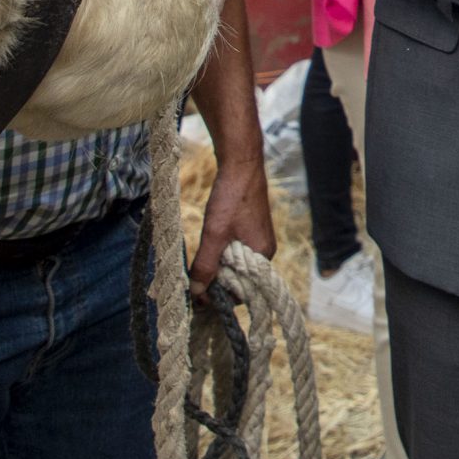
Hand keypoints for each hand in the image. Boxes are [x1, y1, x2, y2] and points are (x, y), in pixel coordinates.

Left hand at [190, 151, 277, 299]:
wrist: (241, 163)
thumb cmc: (232, 198)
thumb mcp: (214, 235)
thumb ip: (206, 266)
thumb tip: (196, 293)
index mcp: (262, 257)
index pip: (241, 291)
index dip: (218, 294)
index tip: (196, 295)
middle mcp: (264, 251)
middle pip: (238, 278)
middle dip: (217, 279)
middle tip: (194, 277)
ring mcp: (258, 239)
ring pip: (234, 264)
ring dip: (217, 264)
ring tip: (200, 258)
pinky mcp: (251, 228)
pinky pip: (235, 250)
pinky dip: (221, 251)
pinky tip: (209, 243)